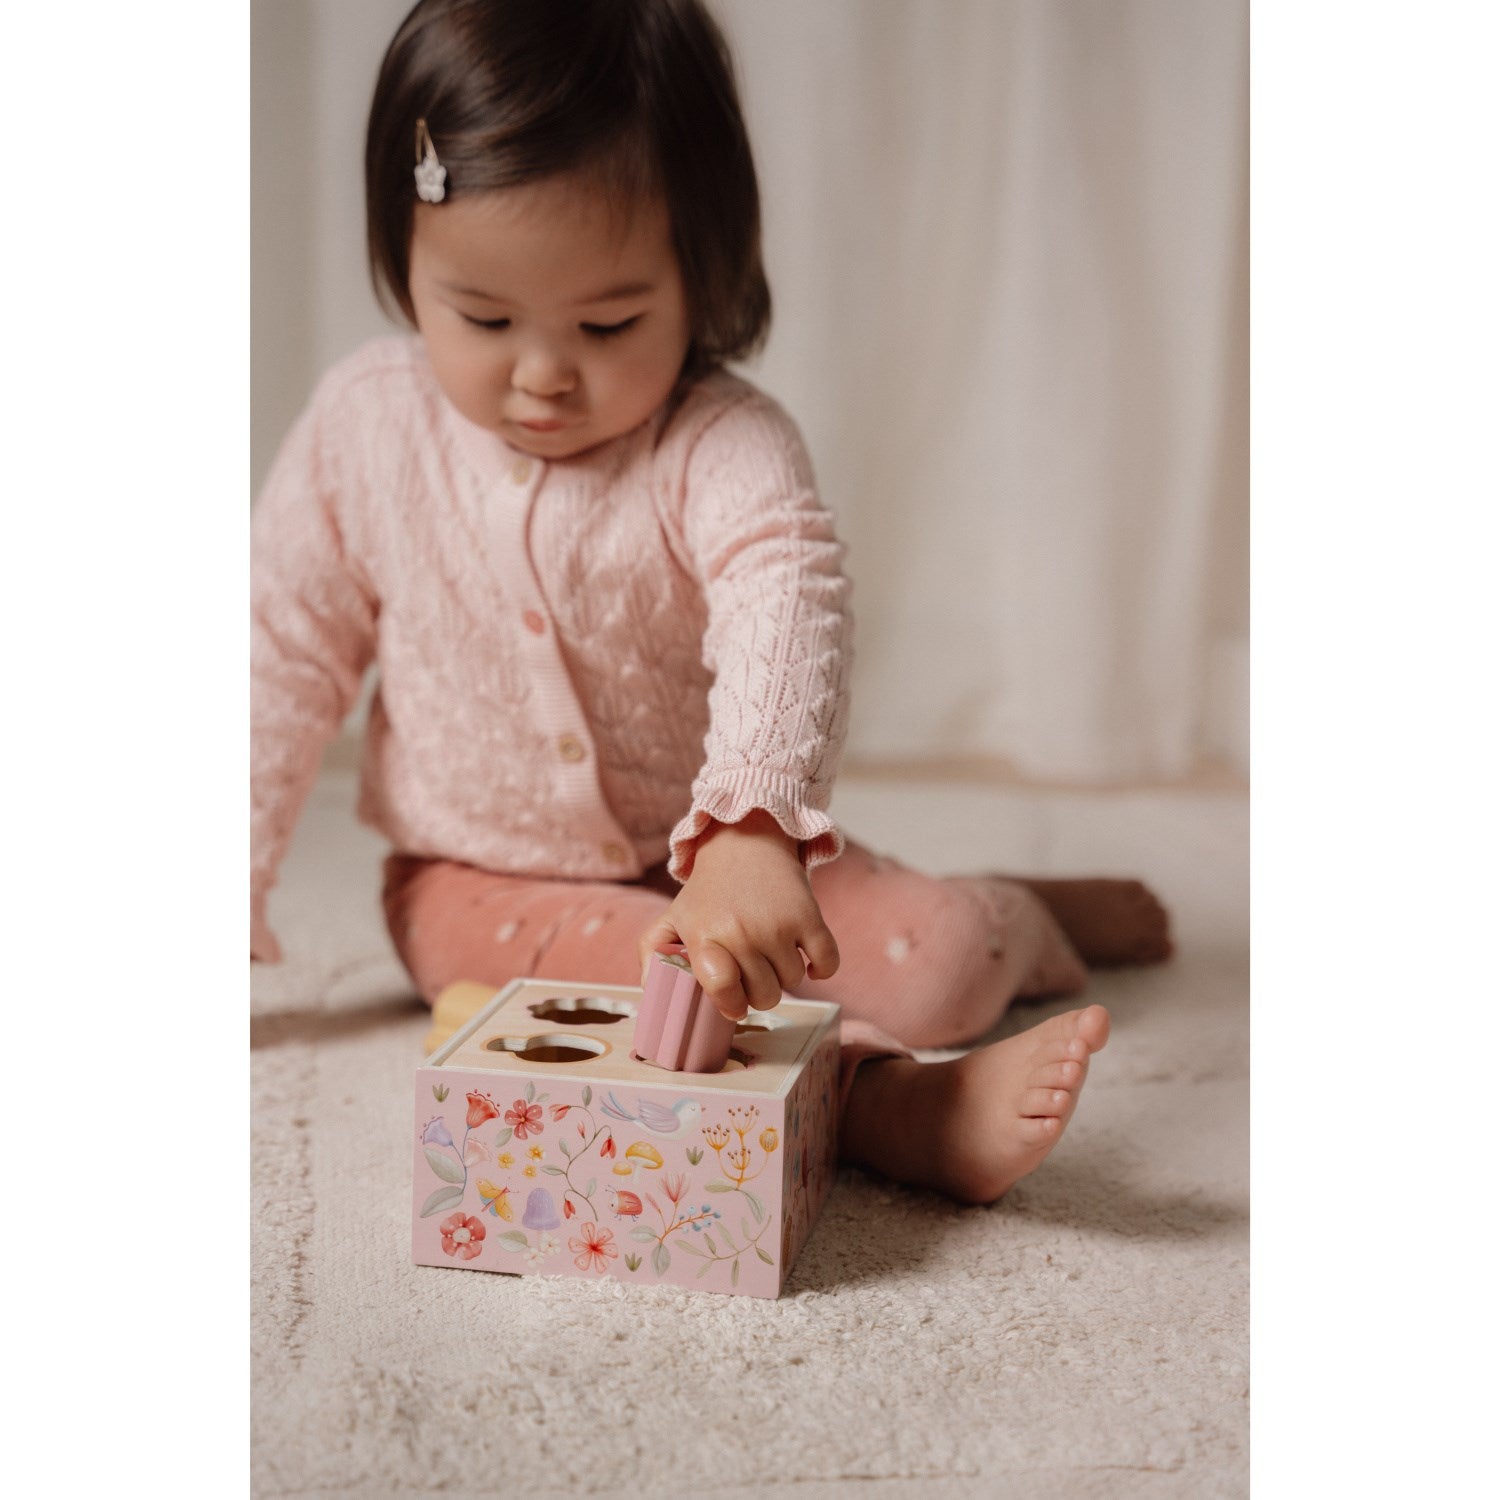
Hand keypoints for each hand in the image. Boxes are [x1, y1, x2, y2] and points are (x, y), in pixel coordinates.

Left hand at [638, 811, 839, 1021]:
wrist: (745, 841)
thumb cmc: (709, 890)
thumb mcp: (673, 916)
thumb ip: (652, 953)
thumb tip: (652, 990)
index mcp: (705, 936)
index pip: (723, 989)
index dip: (731, 1005)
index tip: (733, 1003)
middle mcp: (741, 932)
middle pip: (764, 996)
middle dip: (759, 991)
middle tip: (752, 970)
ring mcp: (777, 925)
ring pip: (793, 982)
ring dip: (785, 975)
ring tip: (771, 952)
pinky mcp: (809, 916)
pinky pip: (827, 964)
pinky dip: (822, 969)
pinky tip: (806, 959)